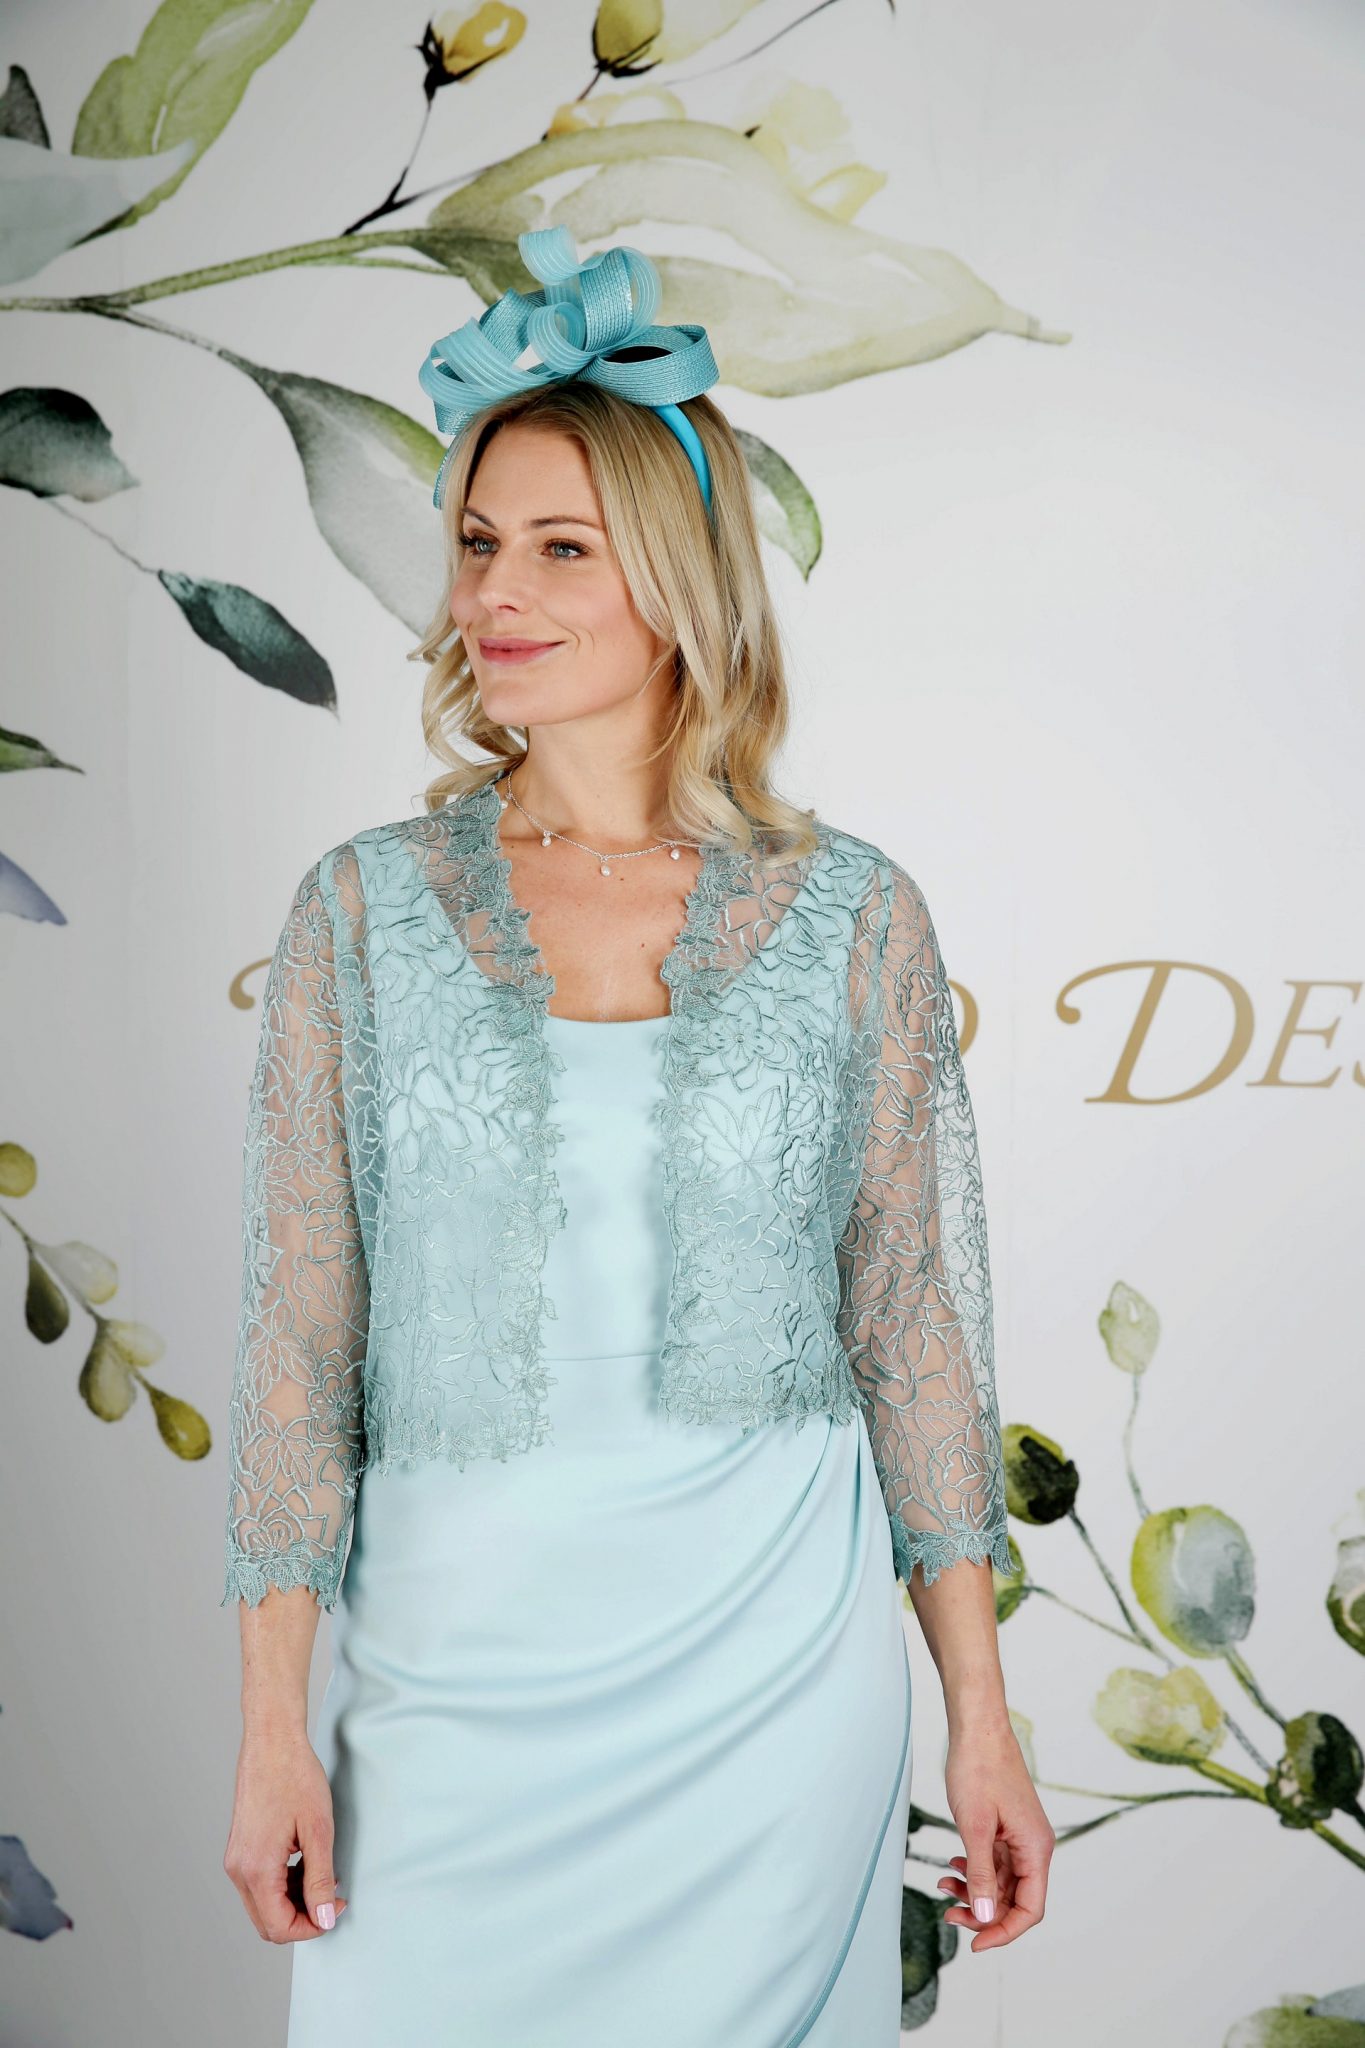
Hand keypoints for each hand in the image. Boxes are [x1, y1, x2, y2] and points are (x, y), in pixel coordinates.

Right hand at [224, 1727, 348, 1942]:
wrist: (271, 1741)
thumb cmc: (295, 1776)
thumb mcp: (318, 1829)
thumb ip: (320, 1879)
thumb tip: (324, 1919)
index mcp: (256, 1869)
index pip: (279, 1927)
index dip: (312, 1927)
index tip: (336, 1907)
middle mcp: (239, 1870)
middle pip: (268, 1923)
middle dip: (302, 1918)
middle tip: (332, 1895)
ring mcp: (235, 1860)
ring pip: (263, 1905)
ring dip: (293, 1902)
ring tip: (322, 1874)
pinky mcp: (239, 1849)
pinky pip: (259, 1885)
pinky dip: (283, 1885)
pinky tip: (305, 1863)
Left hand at [936, 1716, 1053, 1949]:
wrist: (977, 1728)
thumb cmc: (979, 1768)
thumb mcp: (975, 1827)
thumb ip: (982, 1875)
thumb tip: (985, 1917)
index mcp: (1035, 1849)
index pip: (1030, 1910)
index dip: (1004, 1932)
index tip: (975, 1944)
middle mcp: (1033, 1847)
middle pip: (1014, 1901)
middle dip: (983, 1913)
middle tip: (949, 1914)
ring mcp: (1019, 1837)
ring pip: (1001, 1883)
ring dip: (974, 1891)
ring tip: (944, 1886)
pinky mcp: (1005, 1828)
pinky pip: (994, 1863)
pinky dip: (974, 1870)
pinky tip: (954, 1867)